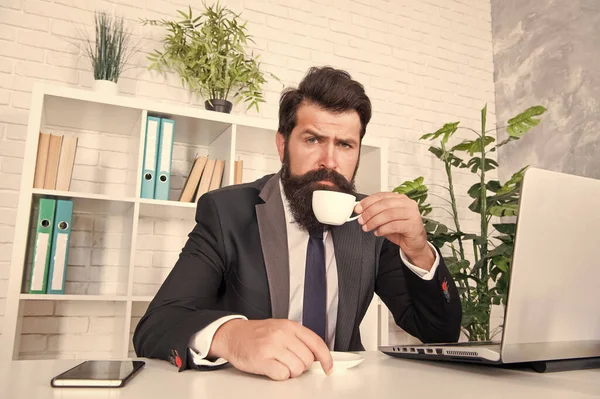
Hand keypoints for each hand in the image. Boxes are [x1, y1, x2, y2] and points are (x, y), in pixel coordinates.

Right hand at [208, 319, 332, 380]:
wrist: (232, 335)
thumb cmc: (256, 334)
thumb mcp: (280, 328)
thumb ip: (298, 338)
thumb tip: (316, 355)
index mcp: (289, 326)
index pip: (316, 342)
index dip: (326, 358)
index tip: (328, 367)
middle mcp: (281, 334)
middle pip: (307, 359)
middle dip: (301, 365)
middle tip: (289, 362)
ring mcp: (271, 346)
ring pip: (296, 369)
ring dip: (290, 372)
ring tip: (279, 364)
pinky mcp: (261, 360)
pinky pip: (282, 375)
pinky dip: (279, 376)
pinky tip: (272, 368)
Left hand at [355, 192, 434, 270]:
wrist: (414, 243)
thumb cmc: (400, 230)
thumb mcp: (385, 219)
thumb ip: (375, 213)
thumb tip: (360, 210)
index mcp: (400, 198)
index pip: (381, 196)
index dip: (367, 201)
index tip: (358, 208)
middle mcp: (407, 204)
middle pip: (384, 204)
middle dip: (369, 212)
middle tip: (361, 220)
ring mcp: (412, 214)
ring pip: (389, 214)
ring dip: (374, 221)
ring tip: (367, 227)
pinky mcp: (413, 225)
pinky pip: (394, 225)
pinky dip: (383, 229)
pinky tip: (377, 232)